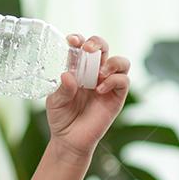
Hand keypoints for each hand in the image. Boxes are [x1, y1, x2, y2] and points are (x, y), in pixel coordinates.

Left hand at [45, 34, 129, 158]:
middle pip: (103, 48)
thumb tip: (67, 75)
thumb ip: (62, 89)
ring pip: (121, 61)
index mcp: (77, 69)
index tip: (72, 40)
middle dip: (97, 43)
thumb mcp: (55, 102)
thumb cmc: (61, 117)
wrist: (69, 139)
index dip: (79, 40)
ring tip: (98, 74)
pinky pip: (124, 81)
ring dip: (111, 62)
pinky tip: (99, 90)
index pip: (81, 48)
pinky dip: (114, 81)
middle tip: (87, 49)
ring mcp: (107, 83)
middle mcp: (94, 73)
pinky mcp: (116, 97)